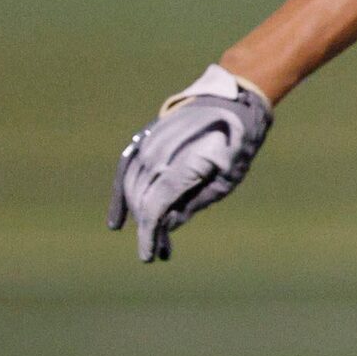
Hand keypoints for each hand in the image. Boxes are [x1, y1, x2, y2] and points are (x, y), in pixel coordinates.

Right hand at [107, 69, 271, 261]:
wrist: (233, 99)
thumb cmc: (238, 141)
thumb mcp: (227, 178)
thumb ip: (195, 202)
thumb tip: (166, 224)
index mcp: (182, 164)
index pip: (155, 206)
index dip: (149, 234)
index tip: (148, 256)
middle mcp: (159, 153)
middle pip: (142, 199)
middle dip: (148, 229)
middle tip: (159, 252)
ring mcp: (149, 143)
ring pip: (132, 186)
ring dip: (138, 215)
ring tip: (151, 239)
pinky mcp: (145, 138)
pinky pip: (126, 168)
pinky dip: (121, 194)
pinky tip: (118, 220)